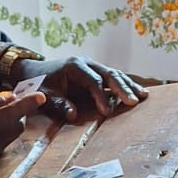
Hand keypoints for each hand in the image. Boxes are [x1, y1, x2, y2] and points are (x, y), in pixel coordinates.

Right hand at [0, 91, 44, 170]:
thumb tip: (11, 98)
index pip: (10, 115)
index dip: (26, 104)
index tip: (40, 96)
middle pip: (17, 126)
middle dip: (18, 114)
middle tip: (9, 103)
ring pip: (12, 135)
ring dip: (11, 122)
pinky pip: (5, 142)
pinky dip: (3, 131)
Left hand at [21, 57, 147, 121]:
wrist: (34, 71)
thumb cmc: (39, 84)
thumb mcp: (45, 96)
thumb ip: (59, 104)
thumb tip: (74, 114)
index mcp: (74, 66)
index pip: (93, 82)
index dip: (101, 97)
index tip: (107, 112)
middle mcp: (86, 63)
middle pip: (109, 74)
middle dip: (123, 88)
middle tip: (134, 101)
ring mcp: (93, 66)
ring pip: (114, 74)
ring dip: (129, 85)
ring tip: (143, 96)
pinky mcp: (96, 72)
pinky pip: (113, 77)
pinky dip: (126, 85)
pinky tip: (138, 92)